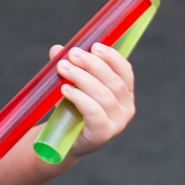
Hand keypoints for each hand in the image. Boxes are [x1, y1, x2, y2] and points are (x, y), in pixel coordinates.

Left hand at [50, 42, 135, 156]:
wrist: (62, 139)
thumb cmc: (71, 109)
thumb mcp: (70, 84)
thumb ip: (67, 67)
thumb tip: (57, 49)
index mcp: (124, 92)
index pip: (125, 71)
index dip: (111, 57)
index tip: (94, 45)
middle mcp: (126, 107)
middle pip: (113, 81)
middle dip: (92, 64)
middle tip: (72, 54)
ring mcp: (118, 122)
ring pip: (103, 95)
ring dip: (82, 78)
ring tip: (62, 68)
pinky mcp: (103, 133)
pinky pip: (94, 112)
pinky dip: (79, 98)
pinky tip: (64, 89)